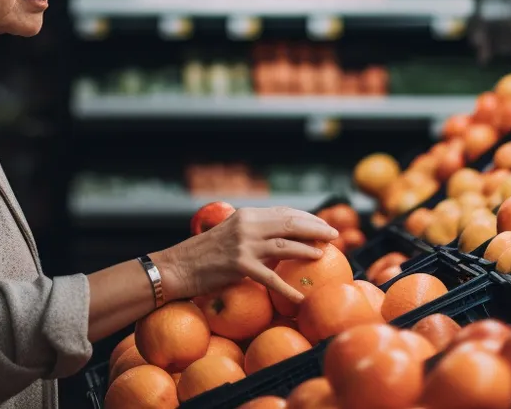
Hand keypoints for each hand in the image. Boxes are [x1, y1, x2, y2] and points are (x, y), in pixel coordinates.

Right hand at [152, 206, 338, 304]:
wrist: (176, 266)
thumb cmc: (201, 255)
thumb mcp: (228, 235)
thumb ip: (251, 234)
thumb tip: (278, 241)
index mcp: (245, 215)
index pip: (283, 212)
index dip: (307, 217)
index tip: (323, 224)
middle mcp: (247, 225)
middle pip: (289, 223)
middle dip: (315, 228)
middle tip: (334, 235)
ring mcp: (244, 245)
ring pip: (285, 245)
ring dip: (307, 249)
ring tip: (323, 255)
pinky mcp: (239, 265)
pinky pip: (271, 278)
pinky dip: (287, 289)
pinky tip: (300, 297)